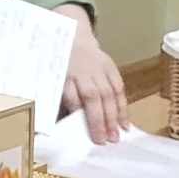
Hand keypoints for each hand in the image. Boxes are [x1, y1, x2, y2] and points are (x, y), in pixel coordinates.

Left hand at [57, 6, 126, 143]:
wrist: (73, 36)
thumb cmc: (60, 64)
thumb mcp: (53, 78)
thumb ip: (59, 99)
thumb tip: (62, 124)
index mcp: (65, 74)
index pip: (72, 95)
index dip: (78, 113)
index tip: (82, 132)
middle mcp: (83, 71)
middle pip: (92, 96)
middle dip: (99, 120)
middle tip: (104, 140)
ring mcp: (99, 68)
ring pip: (108, 93)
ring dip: (113, 117)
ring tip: (116, 137)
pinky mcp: (111, 67)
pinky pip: (119, 88)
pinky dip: (123, 106)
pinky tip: (125, 123)